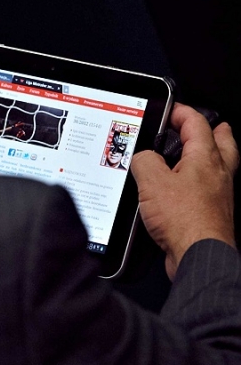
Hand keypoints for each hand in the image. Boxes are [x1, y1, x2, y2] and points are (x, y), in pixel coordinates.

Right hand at [131, 103, 238, 279]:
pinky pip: (208, 188)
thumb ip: (144, 160)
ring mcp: (218, 194)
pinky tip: (182, 187)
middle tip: (202, 125)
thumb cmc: (184, 219)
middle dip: (213, 130)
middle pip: (223, 142)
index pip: (198, 123)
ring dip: (207, 155)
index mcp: (206, 158)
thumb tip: (142, 157)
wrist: (198, 254)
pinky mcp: (211, 212)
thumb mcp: (151, 181)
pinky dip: (197, 180)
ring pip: (218, 165)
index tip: (170, 109)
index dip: (181, 112)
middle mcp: (218, 174)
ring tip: (191, 154)